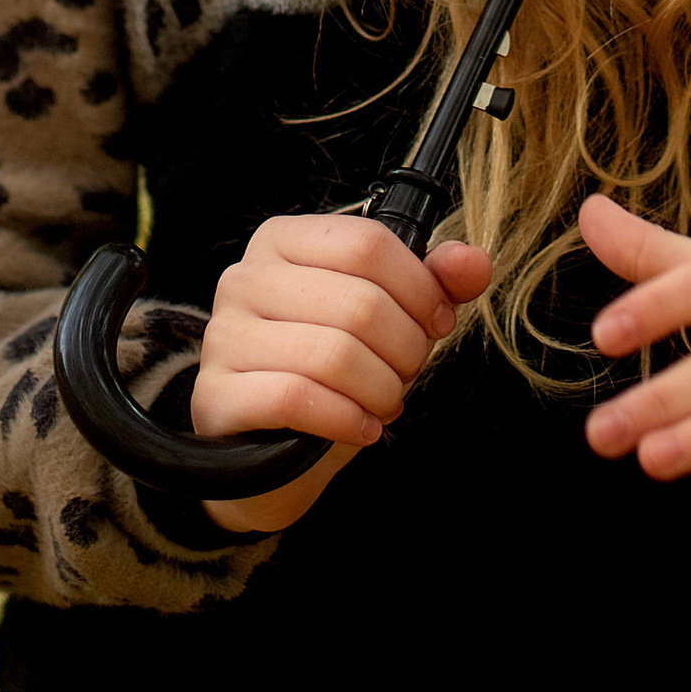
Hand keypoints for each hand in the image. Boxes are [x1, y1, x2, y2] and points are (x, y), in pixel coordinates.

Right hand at [196, 212, 490, 531]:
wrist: (276, 450)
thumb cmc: (334, 370)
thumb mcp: (390, 319)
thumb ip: (433, 284)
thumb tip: (474, 263)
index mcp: (284, 241)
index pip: (368, 244)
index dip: (420, 289)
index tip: (436, 323)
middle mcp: (245, 278)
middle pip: (359, 303)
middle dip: (405, 350)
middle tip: (405, 375)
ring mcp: (225, 336)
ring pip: (333, 354)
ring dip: (380, 390)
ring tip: (384, 403)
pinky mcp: (217, 394)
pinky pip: (297, 397)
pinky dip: (345, 418)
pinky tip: (360, 427)